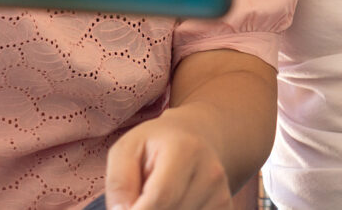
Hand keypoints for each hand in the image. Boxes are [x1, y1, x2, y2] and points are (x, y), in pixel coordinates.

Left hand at [105, 108, 233, 209]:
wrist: (196, 137)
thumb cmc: (155, 145)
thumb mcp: (128, 148)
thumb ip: (119, 181)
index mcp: (186, 150)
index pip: (160, 198)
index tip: (126, 208)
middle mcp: (210, 173)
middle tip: (141, 198)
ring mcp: (221, 196)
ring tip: (158, 200)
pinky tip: (174, 204)